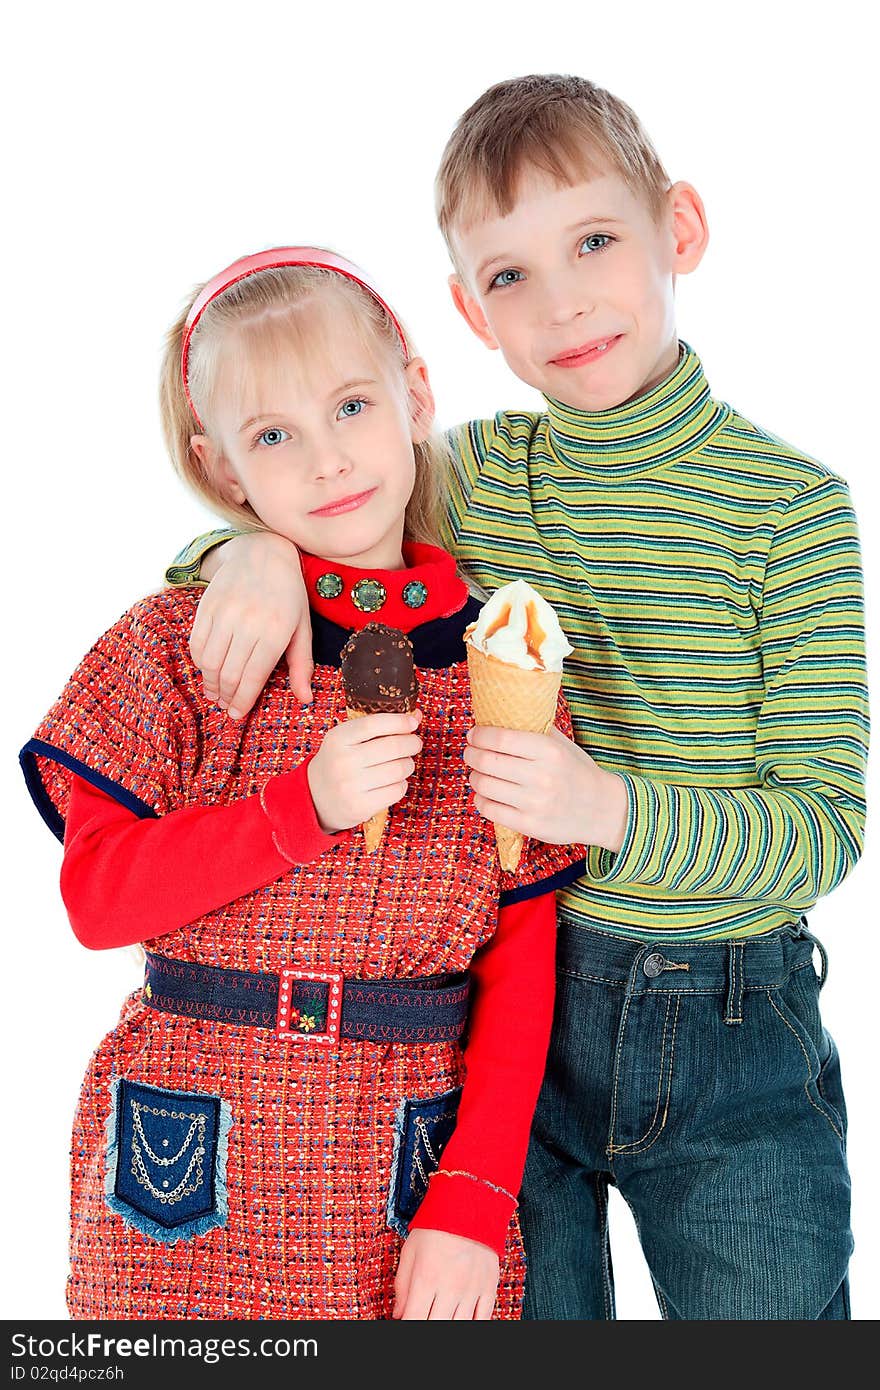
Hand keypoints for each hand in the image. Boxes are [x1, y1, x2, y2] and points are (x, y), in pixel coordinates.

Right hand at [190, 532, 312, 716]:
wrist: (264, 553)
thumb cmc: (289, 596)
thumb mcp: (302, 629)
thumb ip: (302, 665)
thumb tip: (305, 699)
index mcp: (276, 631)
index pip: (253, 677)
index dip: (243, 701)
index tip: (237, 714)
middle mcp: (248, 622)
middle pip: (229, 673)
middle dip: (226, 696)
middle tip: (227, 706)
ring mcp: (225, 612)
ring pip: (210, 662)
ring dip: (210, 683)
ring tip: (215, 692)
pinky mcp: (206, 605)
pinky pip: (196, 643)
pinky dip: (199, 662)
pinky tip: (208, 669)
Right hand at [307, 710, 422, 833]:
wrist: (314, 798)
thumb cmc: (337, 763)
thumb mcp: (347, 739)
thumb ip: (378, 726)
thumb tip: (415, 716)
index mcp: (337, 739)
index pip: (374, 724)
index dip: (399, 721)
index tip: (412, 723)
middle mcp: (342, 762)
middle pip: (393, 746)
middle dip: (411, 743)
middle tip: (414, 744)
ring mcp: (351, 786)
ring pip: (399, 769)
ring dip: (408, 764)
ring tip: (402, 764)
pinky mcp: (360, 806)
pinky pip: (397, 790)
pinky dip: (401, 784)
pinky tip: (392, 782)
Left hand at [392, 1228, 499, 1319]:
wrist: (469, 1203)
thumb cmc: (436, 1225)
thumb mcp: (410, 1250)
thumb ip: (402, 1285)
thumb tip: (398, 1313)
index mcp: (426, 1278)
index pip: (413, 1319)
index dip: (408, 1324)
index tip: (407, 1319)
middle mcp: (450, 1287)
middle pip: (436, 1326)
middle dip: (426, 1324)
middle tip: (424, 1314)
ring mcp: (472, 1289)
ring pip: (459, 1325)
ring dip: (447, 1323)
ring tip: (441, 1313)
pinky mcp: (489, 1287)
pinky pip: (483, 1319)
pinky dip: (471, 1323)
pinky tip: (461, 1318)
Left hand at [464, 725, 627, 850]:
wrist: (603, 810)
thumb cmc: (577, 773)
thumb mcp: (563, 745)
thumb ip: (536, 730)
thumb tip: (502, 715)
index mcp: (549, 751)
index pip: (501, 738)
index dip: (480, 736)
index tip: (473, 735)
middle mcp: (542, 776)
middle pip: (487, 761)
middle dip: (471, 755)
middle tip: (470, 753)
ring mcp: (535, 803)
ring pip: (484, 786)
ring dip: (474, 777)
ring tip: (478, 774)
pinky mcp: (530, 825)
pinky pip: (490, 810)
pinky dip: (481, 800)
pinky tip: (486, 795)